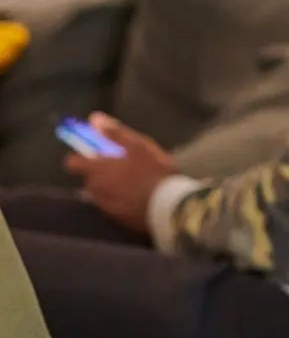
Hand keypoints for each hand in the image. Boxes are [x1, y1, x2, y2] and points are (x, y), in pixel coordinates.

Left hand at [64, 112, 177, 234]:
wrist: (166, 205)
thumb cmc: (152, 170)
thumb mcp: (137, 145)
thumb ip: (114, 133)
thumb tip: (94, 119)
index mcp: (96, 169)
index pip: (72, 163)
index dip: (81, 156)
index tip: (96, 153)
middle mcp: (94, 188)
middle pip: (90, 176)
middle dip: (102, 171)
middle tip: (125, 165)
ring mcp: (103, 205)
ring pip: (101, 190)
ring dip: (111, 184)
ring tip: (135, 181)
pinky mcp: (114, 218)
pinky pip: (111, 203)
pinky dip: (119, 198)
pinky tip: (138, 195)